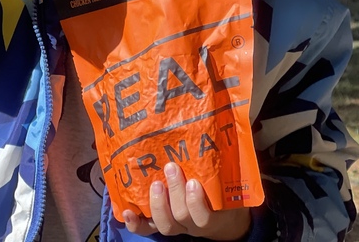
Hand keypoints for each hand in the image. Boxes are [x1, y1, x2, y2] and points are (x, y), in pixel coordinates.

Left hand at [122, 162, 251, 240]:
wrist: (223, 218)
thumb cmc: (225, 192)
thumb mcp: (231, 183)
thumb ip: (227, 166)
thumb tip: (224, 129)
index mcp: (212, 213)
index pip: (205, 216)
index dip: (196, 202)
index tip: (194, 181)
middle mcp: (192, 222)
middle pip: (181, 215)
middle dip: (175, 191)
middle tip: (171, 167)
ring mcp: (176, 224)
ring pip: (165, 225)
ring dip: (158, 204)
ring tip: (155, 183)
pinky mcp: (160, 224)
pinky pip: (147, 229)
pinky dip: (136, 223)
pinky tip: (127, 211)